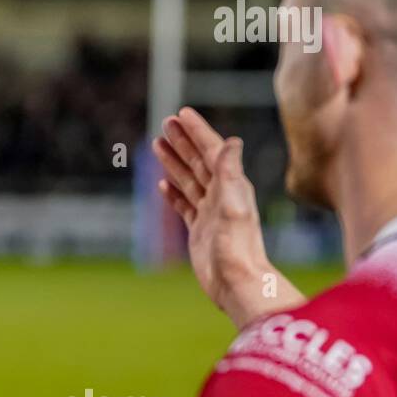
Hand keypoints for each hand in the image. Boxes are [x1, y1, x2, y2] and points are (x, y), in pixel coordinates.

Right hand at [151, 107, 303, 327]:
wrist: (237, 283)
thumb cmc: (237, 247)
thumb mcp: (234, 205)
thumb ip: (231, 173)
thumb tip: (232, 141)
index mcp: (231, 185)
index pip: (211, 150)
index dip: (197, 131)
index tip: (182, 114)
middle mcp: (221, 195)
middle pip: (198, 161)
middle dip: (182, 141)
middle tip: (166, 122)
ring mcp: (209, 212)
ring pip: (188, 179)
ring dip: (174, 161)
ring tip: (158, 144)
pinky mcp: (199, 230)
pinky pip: (184, 204)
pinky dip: (173, 192)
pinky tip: (163, 185)